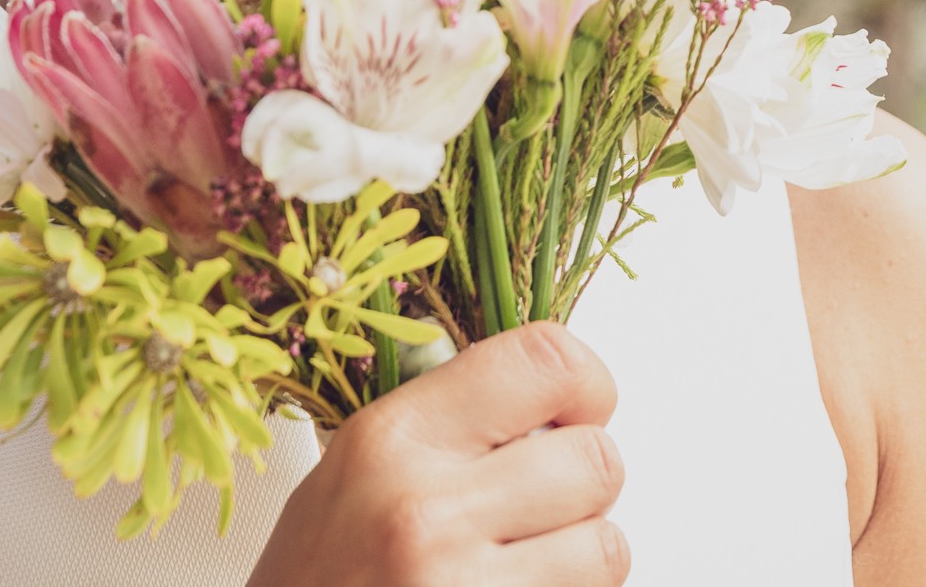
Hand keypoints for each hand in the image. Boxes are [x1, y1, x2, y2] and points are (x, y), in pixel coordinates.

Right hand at [247, 321, 629, 585]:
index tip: (576, 410)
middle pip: (596, 459)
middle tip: (537, 507)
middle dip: (582, 485)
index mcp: (392, 440)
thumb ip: (452, 420)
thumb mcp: (355, 471)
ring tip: (520, 564)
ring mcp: (458, 586)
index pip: (545, 362)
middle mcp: (425, 511)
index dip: (585, 384)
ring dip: (580, 556)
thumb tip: (553, 393)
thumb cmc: (318, 580)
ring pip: (606, 545)